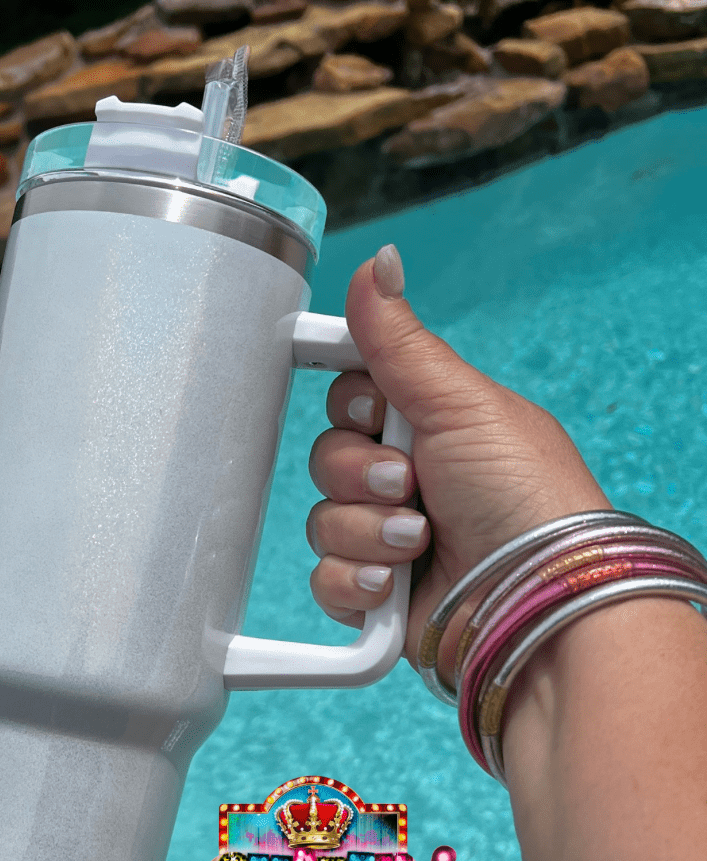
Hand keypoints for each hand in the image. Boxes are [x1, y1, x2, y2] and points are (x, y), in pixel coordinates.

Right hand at [307, 245, 608, 672]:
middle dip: (363, 474)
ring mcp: (389, 538)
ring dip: (366, 530)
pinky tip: (393, 584)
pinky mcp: (376, 594)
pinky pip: (325, 577)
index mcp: (429, 426)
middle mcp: (407, 479)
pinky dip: (355, 580)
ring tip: (418, 541)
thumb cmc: (524, 495)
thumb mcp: (461, 403)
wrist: (537, 599)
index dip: (351, 402)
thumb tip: (380, 262)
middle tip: (412, 483)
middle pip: (328, 458)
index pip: (353, 396)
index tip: (366, 408)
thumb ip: (400, 340)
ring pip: (323, 520)